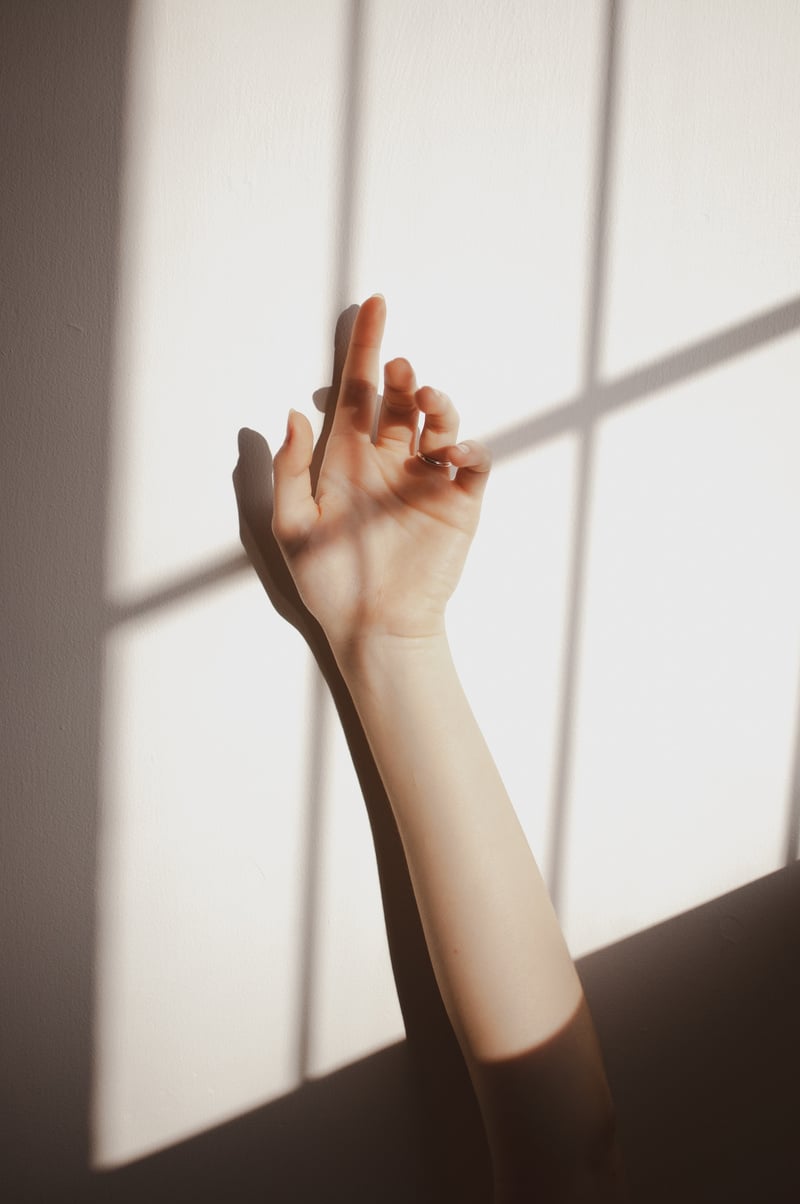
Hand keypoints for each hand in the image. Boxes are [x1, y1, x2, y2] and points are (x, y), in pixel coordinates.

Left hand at [271, 295, 490, 650]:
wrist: (374, 628)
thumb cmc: (330, 581)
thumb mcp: (292, 525)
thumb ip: (289, 470)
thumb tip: (293, 412)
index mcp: (348, 459)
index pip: (358, 391)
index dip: (365, 347)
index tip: (373, 303)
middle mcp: (390, 461)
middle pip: (401, 401)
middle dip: (403, 377)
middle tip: (401, 372)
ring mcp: (426, 481)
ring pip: (441, 422)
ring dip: (438, 403)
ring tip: (429, 403)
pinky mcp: (459, 504)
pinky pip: (473, 465)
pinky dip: (470, 450)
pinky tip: (452, 454)